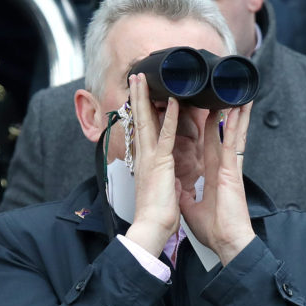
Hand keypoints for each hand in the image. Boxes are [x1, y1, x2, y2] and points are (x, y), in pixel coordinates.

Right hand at [124, 74, 181, 255]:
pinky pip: (165, 134)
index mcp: (146, 164)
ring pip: (147, 121)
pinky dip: (168, 116)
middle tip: (134, 77)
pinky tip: (171, 100)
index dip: (140, 113)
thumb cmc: (156, 216)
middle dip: (137, 98)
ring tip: (142, 78)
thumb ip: (163, 183)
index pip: (142, 132)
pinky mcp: (161, 163)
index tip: (138, 97)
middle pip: (139, 121)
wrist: (151, 228)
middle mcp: (144, 157)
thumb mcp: (161, 194)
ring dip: (145, 98)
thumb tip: (168, 182)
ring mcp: (151, 158)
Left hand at [178, 103, 255, 265]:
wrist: (226, 242)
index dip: (204, 127)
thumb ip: (185, 194)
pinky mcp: (232, 170)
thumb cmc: (214, 229)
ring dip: (232, 111)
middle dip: (218, 112)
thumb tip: (177, 188)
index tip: (202, 111)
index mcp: (210, 173)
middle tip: (217, 91)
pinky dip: (235, 125)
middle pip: (218, 133)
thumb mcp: (191, 207)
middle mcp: (220, 166)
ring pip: (229, 132)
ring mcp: (228, 166)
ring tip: (232, 91)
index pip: (205, 144)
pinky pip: (231, 142)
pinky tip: (238, 108)